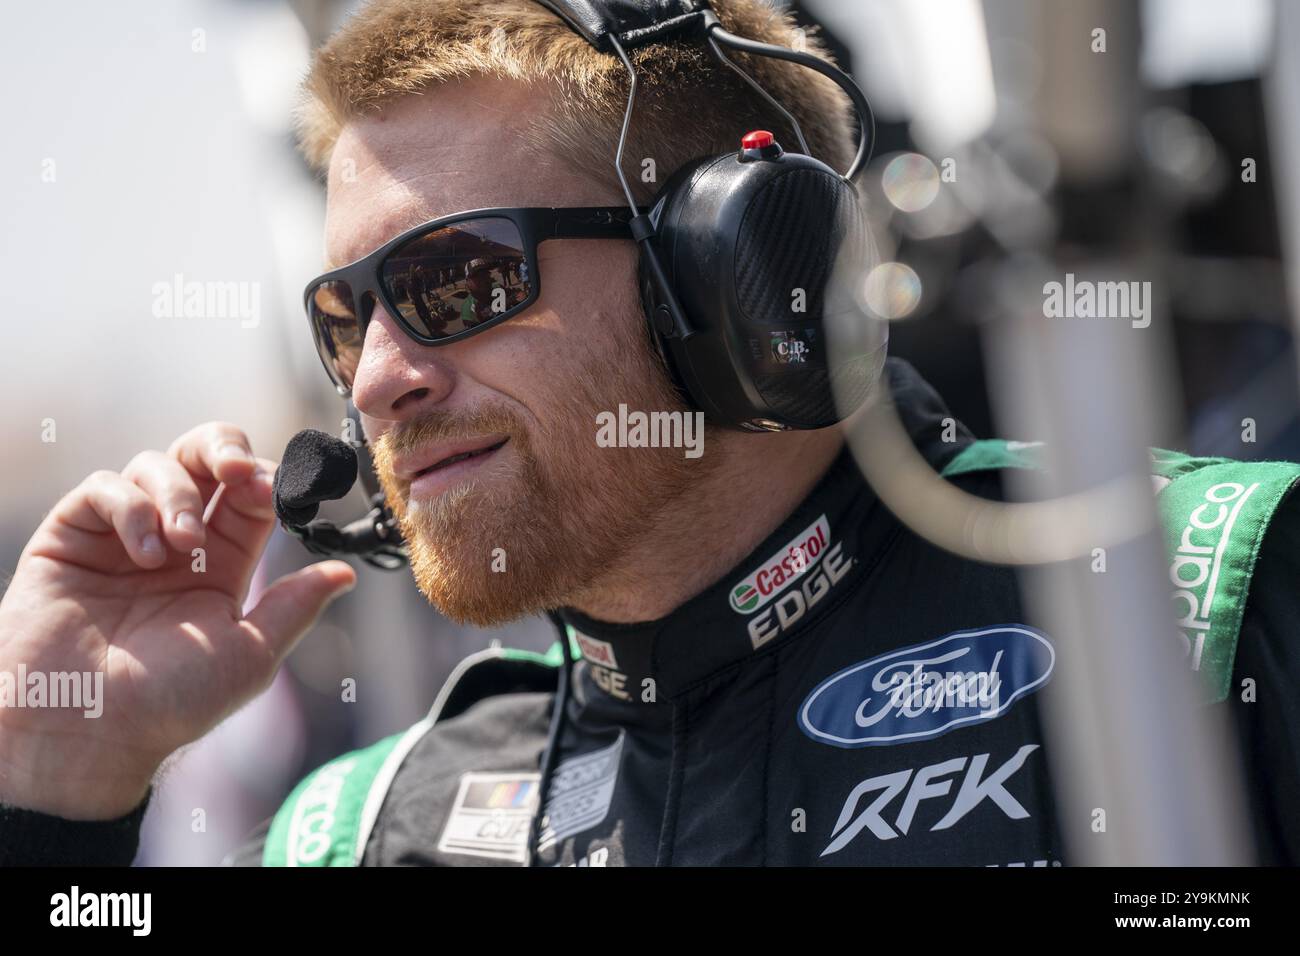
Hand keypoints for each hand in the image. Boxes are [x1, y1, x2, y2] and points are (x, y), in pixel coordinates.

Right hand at [0, 422, 355, 818]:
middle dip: (225, 449)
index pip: (251, 496)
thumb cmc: (169, 704)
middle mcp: (174, 541)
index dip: (268, 480)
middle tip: (238, 471)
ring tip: (180, 544)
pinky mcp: (72, 536)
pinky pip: (104, 488)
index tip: (278, 489)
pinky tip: (144, 551)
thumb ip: (295, 606)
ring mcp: (122, 536)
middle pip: (203, 459)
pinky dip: (131, 507)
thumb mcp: (249, 654)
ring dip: (179, 494)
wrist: (86, 730)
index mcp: (220, 564)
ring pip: (157, 465)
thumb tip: (347, 574)